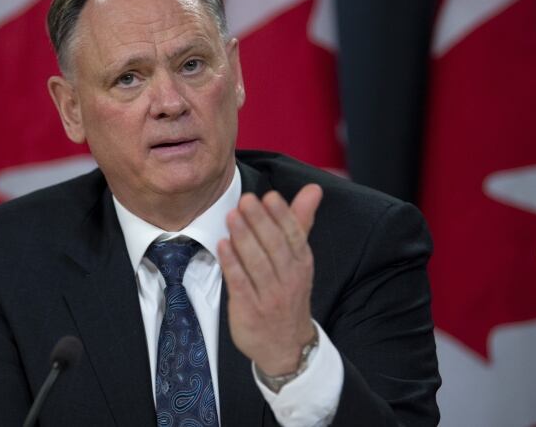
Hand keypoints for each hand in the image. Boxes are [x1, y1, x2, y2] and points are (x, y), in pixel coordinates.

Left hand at [218, 184, 322, 375]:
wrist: (286, 346)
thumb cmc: (289, 293)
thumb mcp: (299, 258)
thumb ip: (300, 221)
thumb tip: (313, 189)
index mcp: (302, 263)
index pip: (294, 235)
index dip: (282, 216)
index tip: (269, 197)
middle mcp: (289, 279)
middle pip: (274, 246)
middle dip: (260, 222)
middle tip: (245, 200)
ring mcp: (270, 296)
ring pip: (257, 263)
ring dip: (244, 238)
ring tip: (232, 216)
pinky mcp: (250, 309)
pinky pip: (241, 283)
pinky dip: (232, 264)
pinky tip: (222, 245)